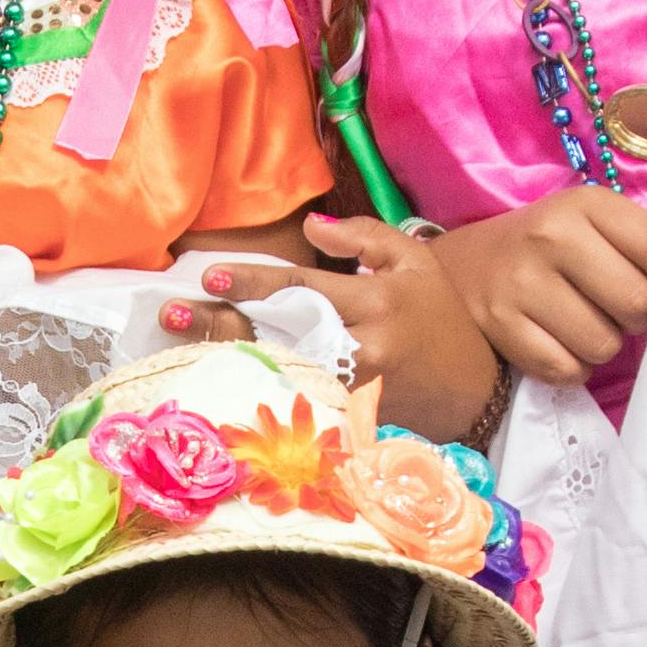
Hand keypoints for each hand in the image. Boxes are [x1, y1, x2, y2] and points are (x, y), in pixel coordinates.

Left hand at [206, 214, 513, 436]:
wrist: (477, 392)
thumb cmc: (440, 318)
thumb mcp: (414, 261)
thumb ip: (363, 236)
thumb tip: (310, 226)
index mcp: (377, 300)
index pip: (306, 287)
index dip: (256, 281)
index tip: (209, 275)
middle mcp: (365, 346)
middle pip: (281, 334)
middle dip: (222, 324)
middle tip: (170, 313)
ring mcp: (355, 390)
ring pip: (282, 372)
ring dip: (227, 360)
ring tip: (177, 348)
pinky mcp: (350, 420)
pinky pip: (296, 403)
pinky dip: (256, 392)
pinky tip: (216, 384)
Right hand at [421, 188, 646, 406]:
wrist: (459, 268)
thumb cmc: (546, 250)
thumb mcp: (591, 224)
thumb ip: (643, 243)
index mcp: (585, 203)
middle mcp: (551, 235)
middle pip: (637, 304)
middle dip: (636, 319)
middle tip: (613, 311)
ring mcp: (521, 282)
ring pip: (603, 345)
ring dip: (601, 347)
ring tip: (580, 326)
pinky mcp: (500, 326)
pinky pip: (566, 370)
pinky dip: (570, 368)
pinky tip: (557, 345)